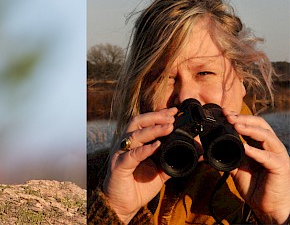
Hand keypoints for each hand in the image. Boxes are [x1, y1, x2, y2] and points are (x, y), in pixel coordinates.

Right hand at [102, 107, 177, 222]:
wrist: (124, 205)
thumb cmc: (138, 186)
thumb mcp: (160, 171)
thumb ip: (173, 160)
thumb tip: (196, 153)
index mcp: (135, 143)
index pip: (146, 122)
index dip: (159, 115)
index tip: (175, 111)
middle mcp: (126, 144)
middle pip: (138, 122)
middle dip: (155, 117)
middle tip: (172, 117)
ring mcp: (121, 153)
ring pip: (135, 135)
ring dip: (153, 130)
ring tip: (169, 127)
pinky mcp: (119, 166)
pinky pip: (132, 155)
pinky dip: (145, 150)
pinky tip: (157, 146)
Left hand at [225, 110, 289, 223]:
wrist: (266, 207)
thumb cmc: (255, 186)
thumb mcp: (236, 168)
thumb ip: (226, 156)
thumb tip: (206, 150)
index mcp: (261, 145)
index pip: (252, 125)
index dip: (239, 118)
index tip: (224, 113)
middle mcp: (271, 147)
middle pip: (261, 125)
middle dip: (244, 119)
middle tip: (228, 116)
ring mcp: (278, 156)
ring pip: (267, 136)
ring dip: (250, 129)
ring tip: (236, 125)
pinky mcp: (281, 167)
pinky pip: (268, 157)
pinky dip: (256, 151)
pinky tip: (245, 148)